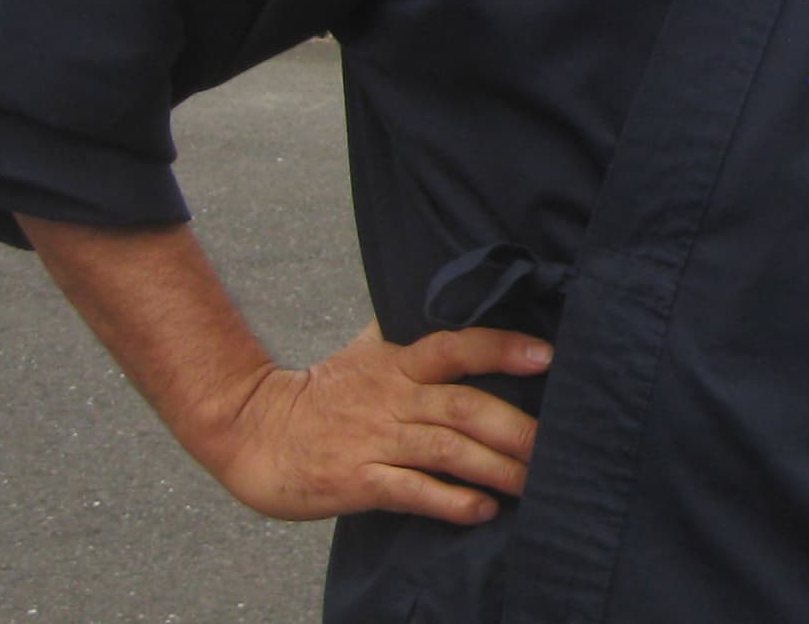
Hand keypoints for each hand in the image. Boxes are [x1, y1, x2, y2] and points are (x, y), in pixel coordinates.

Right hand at [195, 322, 551, 526]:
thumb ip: (412, 333)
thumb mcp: (367, 351)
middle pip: (463, 406)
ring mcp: (375, 441)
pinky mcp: (358, 481)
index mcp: (397, 363)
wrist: (252, 430)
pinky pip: (412, 491)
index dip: (501, 348)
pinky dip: (450, 501)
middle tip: (556, 443)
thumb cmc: (321, 393)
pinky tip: (481, 509)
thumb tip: (459, 299)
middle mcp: (392, 398)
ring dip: (495, 467)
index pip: (456, 346)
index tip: (546, 355)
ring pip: (446, 450)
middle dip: (516, 426)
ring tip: (533, 481)